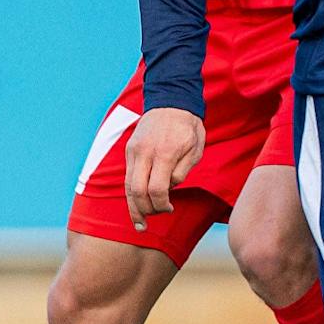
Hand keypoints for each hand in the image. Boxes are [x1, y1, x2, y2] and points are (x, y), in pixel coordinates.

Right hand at [124, 106, 205, 228]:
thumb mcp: (195, 149)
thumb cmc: (188, 127)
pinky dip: (131, 193)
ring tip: (139, 222)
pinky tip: (136, 205)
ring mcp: (134, 150)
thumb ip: (181, 172)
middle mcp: (145, 152)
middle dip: (144, 210)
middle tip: (151, 221)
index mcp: (165, 152)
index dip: (161, 205)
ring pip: (128, 185)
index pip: (157, 189)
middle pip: (137, 191)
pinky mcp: (129, 149)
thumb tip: (168, 189)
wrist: (171, 100)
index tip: (169, 209)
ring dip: (133, 206)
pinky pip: (128, 176)